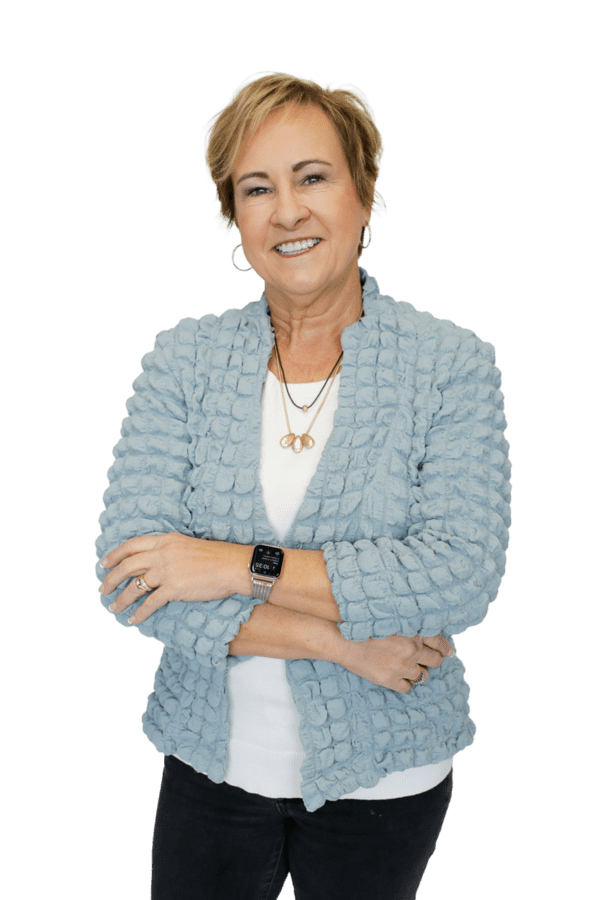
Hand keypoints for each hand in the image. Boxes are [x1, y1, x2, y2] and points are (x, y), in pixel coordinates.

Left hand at [98, 533, 251, 623]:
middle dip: (111, 579)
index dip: (114, 555)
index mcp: (165, 541)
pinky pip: (150, 603)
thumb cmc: (216, 556)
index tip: (104, 564)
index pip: (131, 545)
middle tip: (103, 589)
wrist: (232, 565)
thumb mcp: (187, 545)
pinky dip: (139, 613)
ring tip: (114, 607)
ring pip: (135, 586)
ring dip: (121, 599)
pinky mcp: (174, 588)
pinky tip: (133, 620)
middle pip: (127, 566)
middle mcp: (162, 554)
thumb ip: (169, 550)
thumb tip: (155, 562)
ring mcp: (167, 571)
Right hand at [338, 632, 453, 693]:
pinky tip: (401, 678)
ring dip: (420, 673)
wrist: (343, 639)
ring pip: (423, 676)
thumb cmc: (364, 625)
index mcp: (414, 631)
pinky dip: (407, 684)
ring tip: (412, 669)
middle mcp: (412, 649)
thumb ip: (409, 626)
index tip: (448, 651)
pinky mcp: (391, 680)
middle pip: (435, 660)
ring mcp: (402, 666)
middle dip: (435, 660)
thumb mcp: (391, 619)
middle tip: (432, 660)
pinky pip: (408, 688)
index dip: (445, 647)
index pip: (439, 641)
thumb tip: (421, 633)